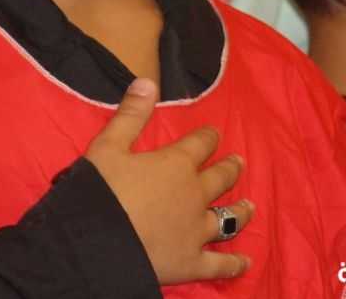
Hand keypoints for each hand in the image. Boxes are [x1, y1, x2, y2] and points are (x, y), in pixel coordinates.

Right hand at [86, 78, 253, 284]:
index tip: (215, 133)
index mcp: (176, 164)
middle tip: (239, 162)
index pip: (200, 144)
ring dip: (241, 212)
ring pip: (227, 218)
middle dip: (230, 168)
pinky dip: (234, 264)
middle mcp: (194, 195)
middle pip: (220, 178)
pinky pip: (220, 264)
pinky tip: (246, 263)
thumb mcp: (108, 146)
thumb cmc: (100, 191)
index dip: (208, 137)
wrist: (95, 242)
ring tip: (251, 207)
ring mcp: (197, 231)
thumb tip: (147, 81)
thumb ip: (131, 115)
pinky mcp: (192, 263)